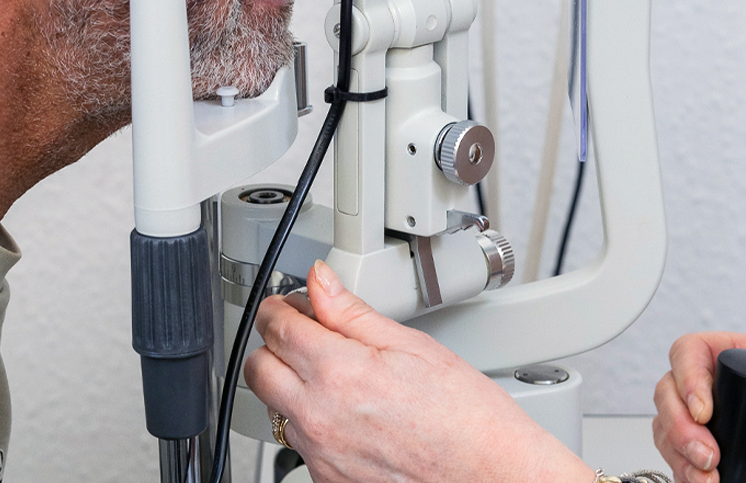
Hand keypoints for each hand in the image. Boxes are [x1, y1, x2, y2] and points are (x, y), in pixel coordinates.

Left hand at [245, 261, 587, 482]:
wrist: (487, 472)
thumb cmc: (464, 414)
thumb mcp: (411, 344)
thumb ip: (353, 313)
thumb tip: (321, 282)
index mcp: (338, 372)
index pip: (277, 328)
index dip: (279, 308)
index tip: (287, 304)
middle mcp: (318, 417)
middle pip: (259, 369)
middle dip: (274, 346)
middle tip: (302, 335)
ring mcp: (319, 453)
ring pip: (274, 408)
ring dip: (290, 386)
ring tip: (334, 377)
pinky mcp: (326, 479)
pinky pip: (300, 444)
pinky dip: (314, 424)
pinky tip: (350, 415)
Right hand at [651, 332, 745, 482]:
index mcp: (744, 359)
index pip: (693, 351)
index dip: (688, 376)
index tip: (705, 410)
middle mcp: (720, 389)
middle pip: (669, 392)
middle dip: (679, 425)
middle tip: (708, 454)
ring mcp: (714, 427)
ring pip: (667, 430)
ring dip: (679, 455)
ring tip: (710, 477)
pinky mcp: (713, 460)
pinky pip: (681, 464)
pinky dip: (687, 475)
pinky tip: (708, 482)